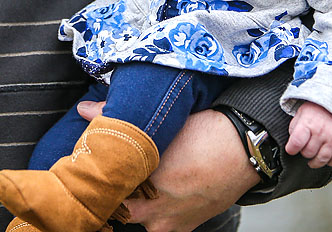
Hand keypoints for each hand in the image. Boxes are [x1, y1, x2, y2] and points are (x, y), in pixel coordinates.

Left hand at [77, 102, 258, 231]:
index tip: (90, 167)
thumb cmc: (205, 134)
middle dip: (111, 194)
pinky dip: (153, 211)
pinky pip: (159, 225)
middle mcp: (153, 210)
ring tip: (132, 183)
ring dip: (131, 204)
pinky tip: (156, 193)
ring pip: (136, 219)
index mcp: (141, 182)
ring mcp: (169, 222)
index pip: (102, 188)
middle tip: (108, 176)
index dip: (95, 177)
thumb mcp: (161, 122)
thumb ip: (115, 118)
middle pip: (116, 208)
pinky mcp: (185, 227)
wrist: (246, 149)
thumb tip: (85, 110)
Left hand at [284, 101, 331, 167]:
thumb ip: (295, 128)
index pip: (296, 143)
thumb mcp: (301, 113)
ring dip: (315, 162)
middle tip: (305, 148)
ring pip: (322, 159)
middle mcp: (321, 131)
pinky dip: (329, 162)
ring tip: (313, 159)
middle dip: (304, 153)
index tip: (291, 149)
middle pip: (308, 153)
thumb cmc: (317, 109)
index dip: (291, 149)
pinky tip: (325, 158)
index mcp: (308, 123)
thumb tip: (292, 144)